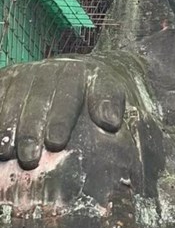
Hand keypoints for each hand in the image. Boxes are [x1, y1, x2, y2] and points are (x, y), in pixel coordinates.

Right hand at [0, 56, 126, 169]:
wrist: (81, 70)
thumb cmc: (96, 93)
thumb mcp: (110, 92)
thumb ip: (111, 103)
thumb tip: (110, 121)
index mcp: (76, 72)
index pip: (67, 96)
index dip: (59, 120)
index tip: (56, 142)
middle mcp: (48, 69)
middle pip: (36, 100)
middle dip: (30, 129)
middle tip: (29, 157)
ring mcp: (24, 73)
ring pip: (11, 98)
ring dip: (5, 125)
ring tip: (5, 152)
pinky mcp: (6, 78)